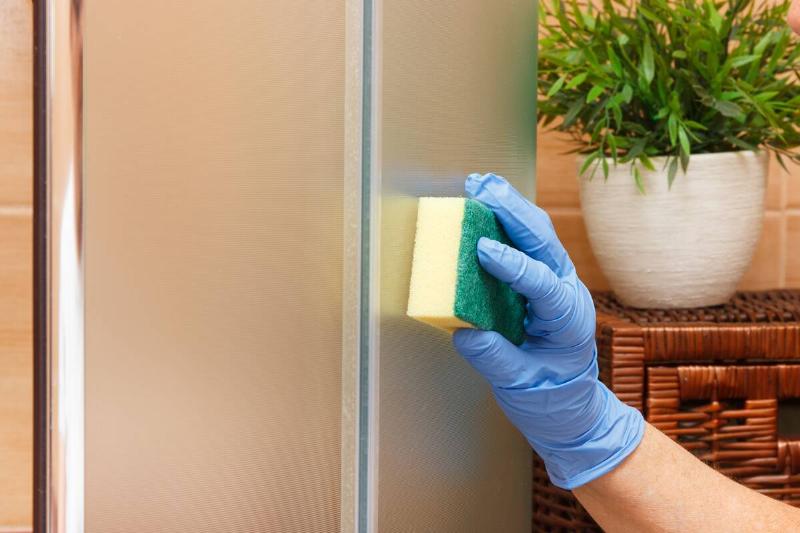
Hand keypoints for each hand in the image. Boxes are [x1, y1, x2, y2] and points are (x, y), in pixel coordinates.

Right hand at [453, 172, 643, 488]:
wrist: (571, 406)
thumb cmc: (550, 400)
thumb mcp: (521, 387)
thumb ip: (495, 360)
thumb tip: (464, 332)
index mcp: (568, 320)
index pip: (542, 283)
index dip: (513, 264)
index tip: (482, 247)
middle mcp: (567, 292)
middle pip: (544, 242)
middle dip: (513, 212)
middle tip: (481, 187)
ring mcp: (558, 282)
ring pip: (538, 235)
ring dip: (510, 206)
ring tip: (480, 183)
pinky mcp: (543, 280)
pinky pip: (528, 244)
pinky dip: (507, 221)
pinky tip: (486, 203)